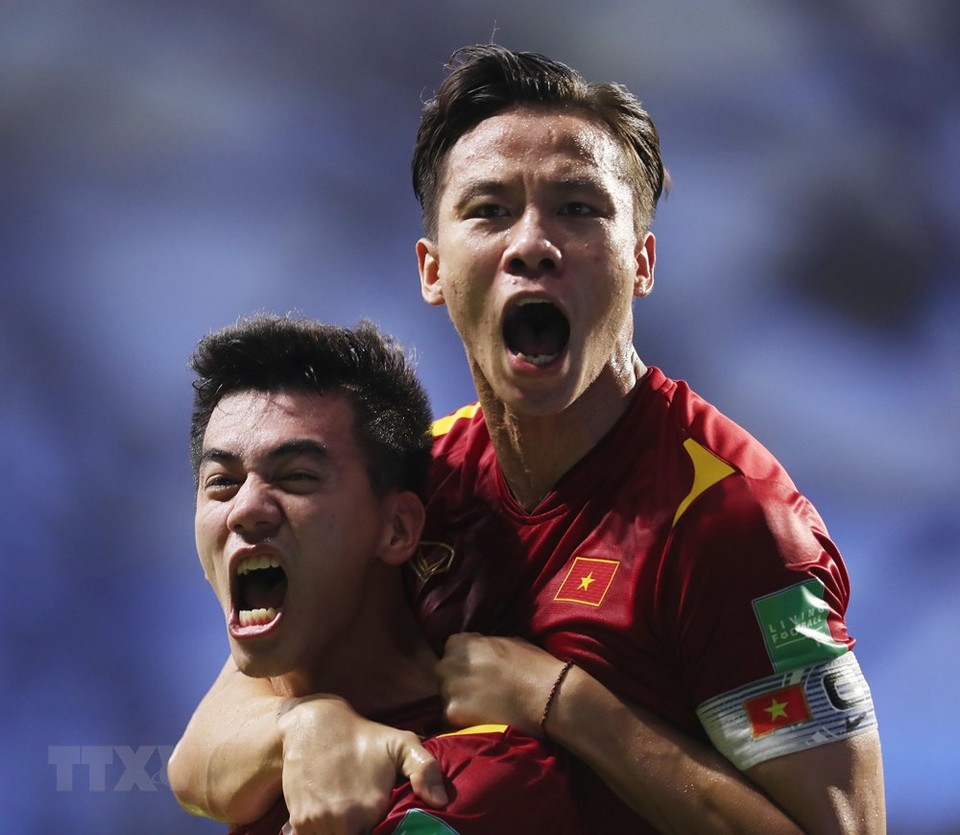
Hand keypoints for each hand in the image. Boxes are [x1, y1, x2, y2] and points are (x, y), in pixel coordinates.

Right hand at [277, 695, 446, 834]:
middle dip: (362, 834)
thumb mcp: (401, 743)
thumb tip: (441, 802)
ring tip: (352, 822)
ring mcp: (317, 822)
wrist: (314, 725)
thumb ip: (426, 769)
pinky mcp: (299, 820)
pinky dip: (321, 834)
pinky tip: (331, 824)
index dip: (383, 834)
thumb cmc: (364, 737)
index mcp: (370, 809)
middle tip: (368, 822)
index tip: (385, 827)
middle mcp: (343, 820)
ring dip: (340, 834)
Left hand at [436, 633, 567, 735]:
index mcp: (460, 643)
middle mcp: (448, 663)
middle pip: (445, 674)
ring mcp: (448, 689)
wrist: (547, 696)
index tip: (479, 672)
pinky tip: (483, 721)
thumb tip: (481, 651)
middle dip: (458, 682)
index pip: (451, 650)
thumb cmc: (534, 666)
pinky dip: (463, 722)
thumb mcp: (507, 642)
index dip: (466, 662)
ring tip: (484, 709)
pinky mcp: (452, 713)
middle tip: (481, 693)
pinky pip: (451, 720)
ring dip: (460, 703)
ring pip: (446, 698)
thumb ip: (485, 646)